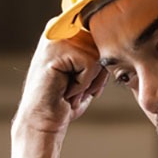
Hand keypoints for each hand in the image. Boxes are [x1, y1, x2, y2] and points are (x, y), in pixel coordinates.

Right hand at [6, 26, 107, 157]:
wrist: (38, 129)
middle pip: (99, 38)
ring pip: (95, 52)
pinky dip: (84, 83)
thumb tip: (118, 49)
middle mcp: (53, 33)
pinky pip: (88, 62)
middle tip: (77, 91)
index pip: (97, 28)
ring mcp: (50, 42)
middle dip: (96, 69)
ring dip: (89, 79)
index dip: (101, 56)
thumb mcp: (84, 80)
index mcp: (60, 35)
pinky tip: (67, 95)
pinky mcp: (51, 55)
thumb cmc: (59, 109)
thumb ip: (97, 60)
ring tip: (71, 94)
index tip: (85, 83)